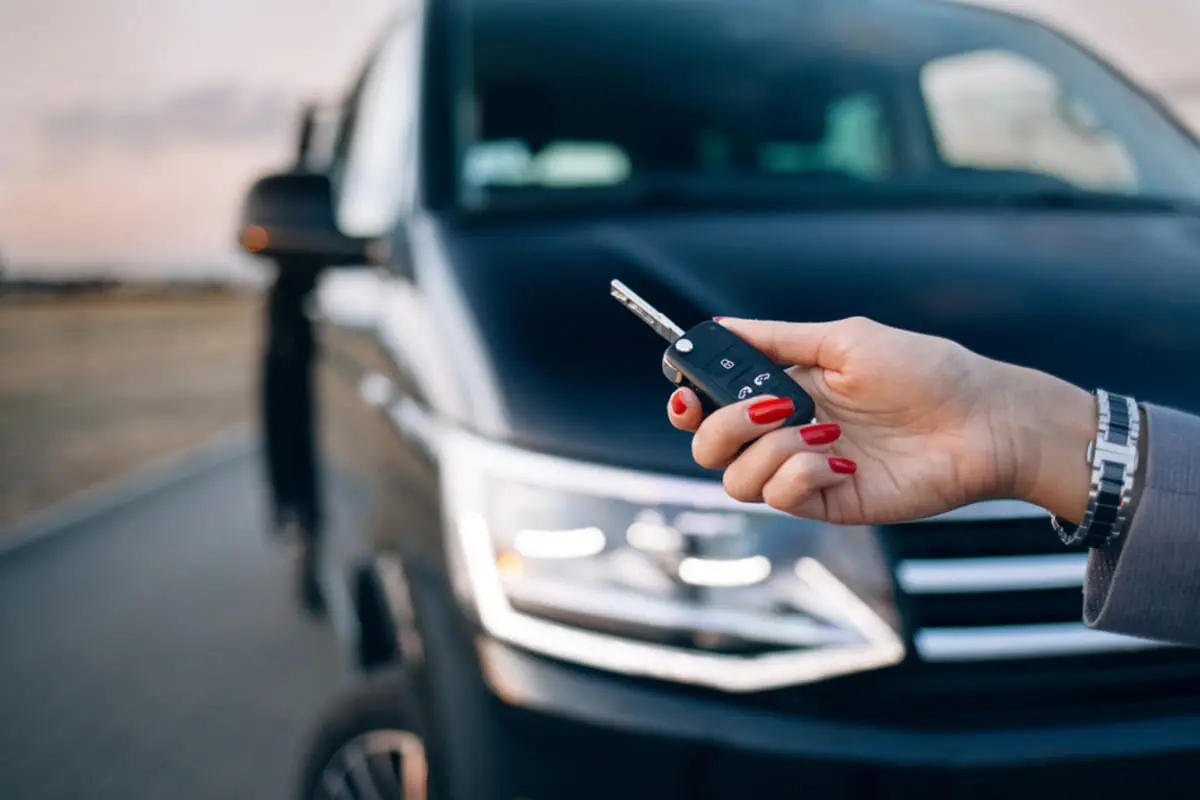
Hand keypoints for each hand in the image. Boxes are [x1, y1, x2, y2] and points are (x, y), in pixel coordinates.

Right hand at [667, 317, 1096, 524]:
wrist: (983, 420)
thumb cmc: (925, 370)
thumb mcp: (844, 339)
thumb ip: (776, 339)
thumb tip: (717, 327)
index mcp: (783, 389)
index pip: (711, 404)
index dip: (687, 402)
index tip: (686, 393)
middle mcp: (785, 432)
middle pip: (709, 447)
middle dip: (722, 426)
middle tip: (770, 407)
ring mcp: (805, 470)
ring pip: (736, 478)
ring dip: (769, 450)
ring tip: (822, 431)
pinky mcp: (828, 502)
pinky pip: (781, 497)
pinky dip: (800, 475)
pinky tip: (841, 458)